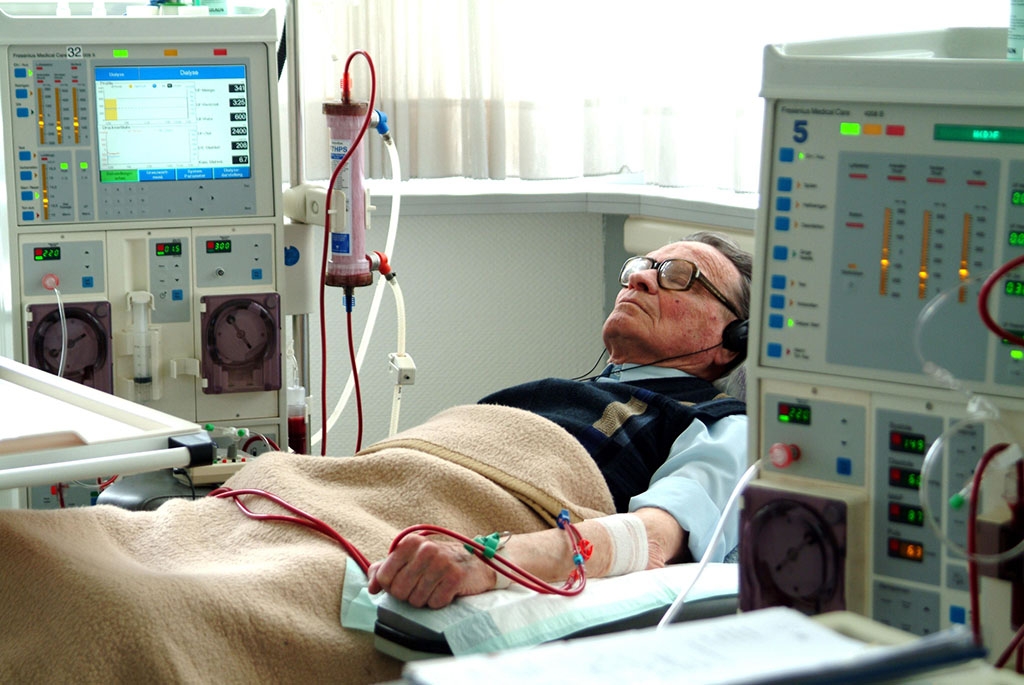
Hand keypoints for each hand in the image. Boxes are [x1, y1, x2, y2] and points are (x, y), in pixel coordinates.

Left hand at [367, 534, 495, 607]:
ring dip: (424, 600)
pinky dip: (439, 602)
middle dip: (408, 595)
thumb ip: (384, 569)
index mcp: (409, 542)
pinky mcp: (455, 577)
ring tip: (434, 587)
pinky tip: (446, 591)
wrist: (475, 562)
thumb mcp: (409, 558)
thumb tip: (370, 588)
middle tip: (422, 586)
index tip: (405, 581)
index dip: (391, 586)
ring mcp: (441, 562)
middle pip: (399, 591)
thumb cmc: (437, 561)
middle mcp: (425, 549)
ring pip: (416, 600)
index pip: (384, 577)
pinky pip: (435, 603)